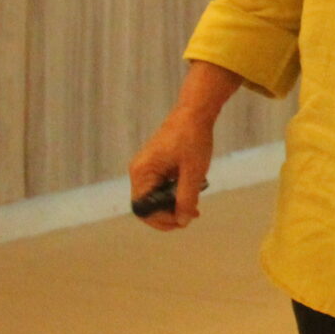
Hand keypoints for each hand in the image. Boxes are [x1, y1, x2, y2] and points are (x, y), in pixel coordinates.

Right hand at [127, 112, 214, 230]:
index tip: (184, 220)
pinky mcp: (154, 165)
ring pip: (155, 198)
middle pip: (148, 206)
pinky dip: (174, 193)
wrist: (195, 112)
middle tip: (192, 215)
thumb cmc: (193, 138)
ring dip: (173, 205)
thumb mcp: (193, 171)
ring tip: (195, 207)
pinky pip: (160, 187)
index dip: (162, 220)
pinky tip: (191, 193)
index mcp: (142, 172)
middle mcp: (139, 171)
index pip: (143, 209)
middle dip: (169, 214)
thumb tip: (182, 221)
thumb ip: (186, 198)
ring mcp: (146, 168)